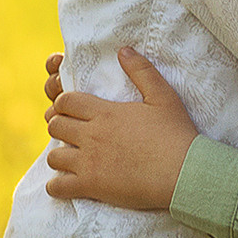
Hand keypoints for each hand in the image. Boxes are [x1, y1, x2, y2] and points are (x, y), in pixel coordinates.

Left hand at [44, 48, 199, 209]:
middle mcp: (92, 135)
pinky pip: (57, 187)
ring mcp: (89, 162)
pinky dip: (57, 186)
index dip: (65, 104)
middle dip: (59, 126)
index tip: (73, 110)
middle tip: (71, 133)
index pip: (66, 101)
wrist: (184, 173)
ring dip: (59, 156)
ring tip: (71, 158)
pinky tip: (68, 184)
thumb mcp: (163, 97)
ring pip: (53, 156)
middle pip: (55, 125)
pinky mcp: (91, 186)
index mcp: (106, 112)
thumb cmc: (176, 135)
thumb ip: (142, 71)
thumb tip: (123, 50)